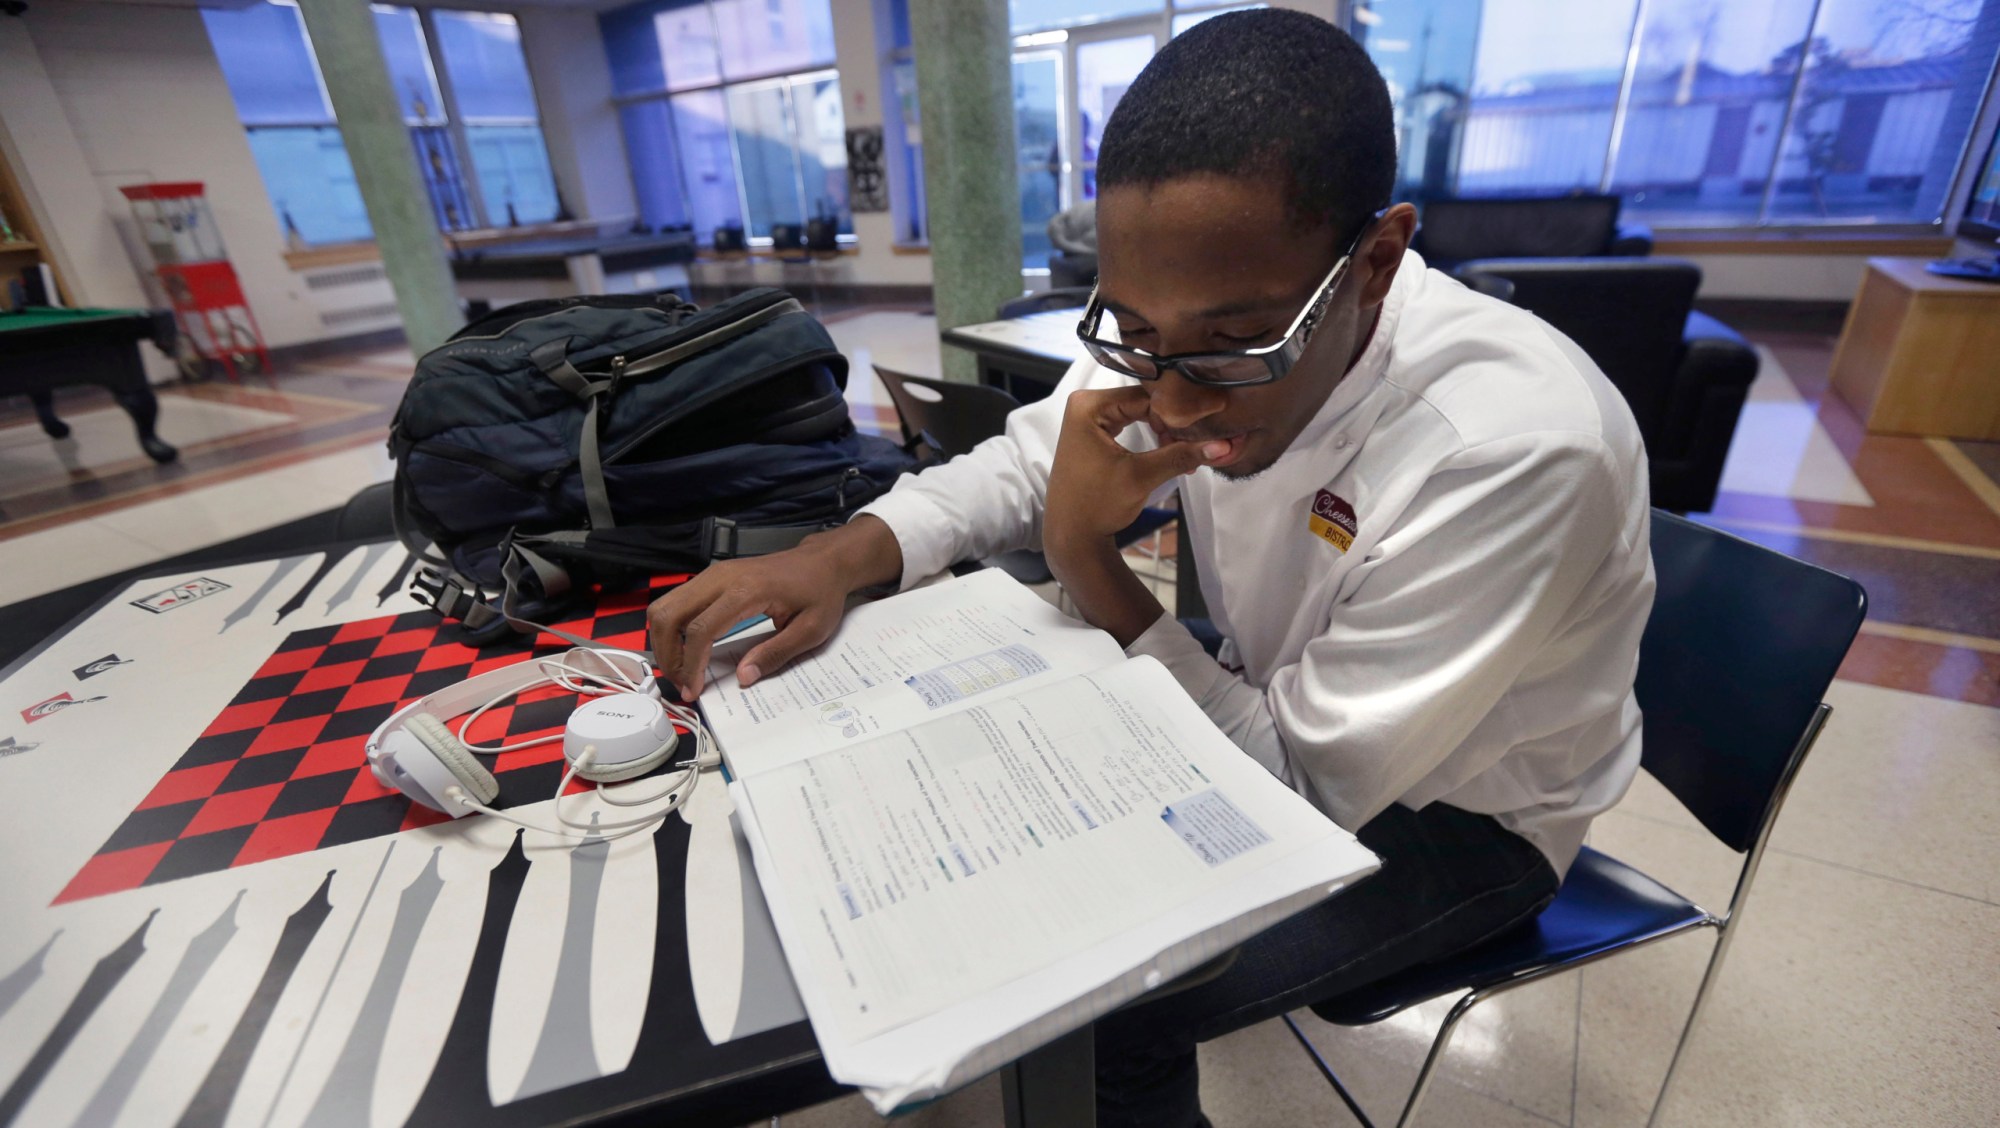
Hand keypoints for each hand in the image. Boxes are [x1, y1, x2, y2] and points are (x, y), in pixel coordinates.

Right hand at [646, 516, 901, 698]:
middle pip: (668, 614)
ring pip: (665, 606)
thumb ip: (775, 653)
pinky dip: (673, 629)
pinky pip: (677, 602)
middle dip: (668, 654)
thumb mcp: (810, 630)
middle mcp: (721, 577)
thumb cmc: (820, 592)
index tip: (693, 689)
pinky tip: (687, 651)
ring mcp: (713, 574)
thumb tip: (743, 678)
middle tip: (682, 682)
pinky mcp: (711, 577)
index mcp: (746, 590)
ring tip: (681, 670)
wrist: (822, 562)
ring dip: (665, 641)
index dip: (691, 664)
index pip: (700, 629)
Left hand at [1043, 385, 1223, 554]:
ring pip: (1140, 412)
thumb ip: (1181, 455)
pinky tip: (1170, 452)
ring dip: (1164, 431)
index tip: (1207, 426)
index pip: (1147, 395)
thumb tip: (1225, 445)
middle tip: (1199, 442)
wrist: (1072, 536)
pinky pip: (1130, 422)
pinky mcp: (1092, 432)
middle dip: (1172, 422)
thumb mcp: (1142, 476)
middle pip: (1144, 401)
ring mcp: (1087, 417)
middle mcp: (1085, 404)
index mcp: (1089, 405)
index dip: (1178, 411)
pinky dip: (1151, 436)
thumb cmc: (1098, 505)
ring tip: (1185, 453)